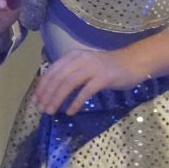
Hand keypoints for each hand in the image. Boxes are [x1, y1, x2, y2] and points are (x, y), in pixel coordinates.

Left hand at [31, 43, 154, 115]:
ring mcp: (92, 67)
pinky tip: (70, 112)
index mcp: (72, 56)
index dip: (41, 86)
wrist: (133, 62)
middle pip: (58, 78)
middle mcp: (80, 59)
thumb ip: (70, 74)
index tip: (35, 100)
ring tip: (52, 112)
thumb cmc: (107, 67)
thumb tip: (52, 91)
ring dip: (57, 99)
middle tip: (41, 109)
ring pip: (68, 83)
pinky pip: (85, 91)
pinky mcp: (103, 77)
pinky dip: (76, 102)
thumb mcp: (84, 66)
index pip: (51, 71)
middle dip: (47, 94)